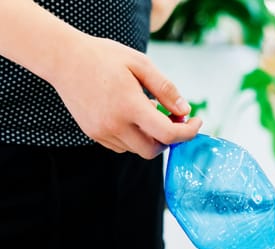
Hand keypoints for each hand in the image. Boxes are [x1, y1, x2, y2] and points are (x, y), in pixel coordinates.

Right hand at [51, 35, 201, 158]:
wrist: (64, 60)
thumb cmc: (105, 58)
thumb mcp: (141, 64)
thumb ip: (166, 89)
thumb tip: (185, 110)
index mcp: (129, 106)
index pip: (167, 135)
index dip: (188, 133)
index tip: (197, 122)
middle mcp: (114, 125)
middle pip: (153, 150)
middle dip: (168, 138)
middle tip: (172, 117)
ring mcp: (102, 132)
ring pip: (137, 149)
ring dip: (150, 136)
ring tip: (147, 109)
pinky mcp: (93, 134)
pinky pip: (122, 146)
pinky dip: (133, 137)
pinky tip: (130, 115)